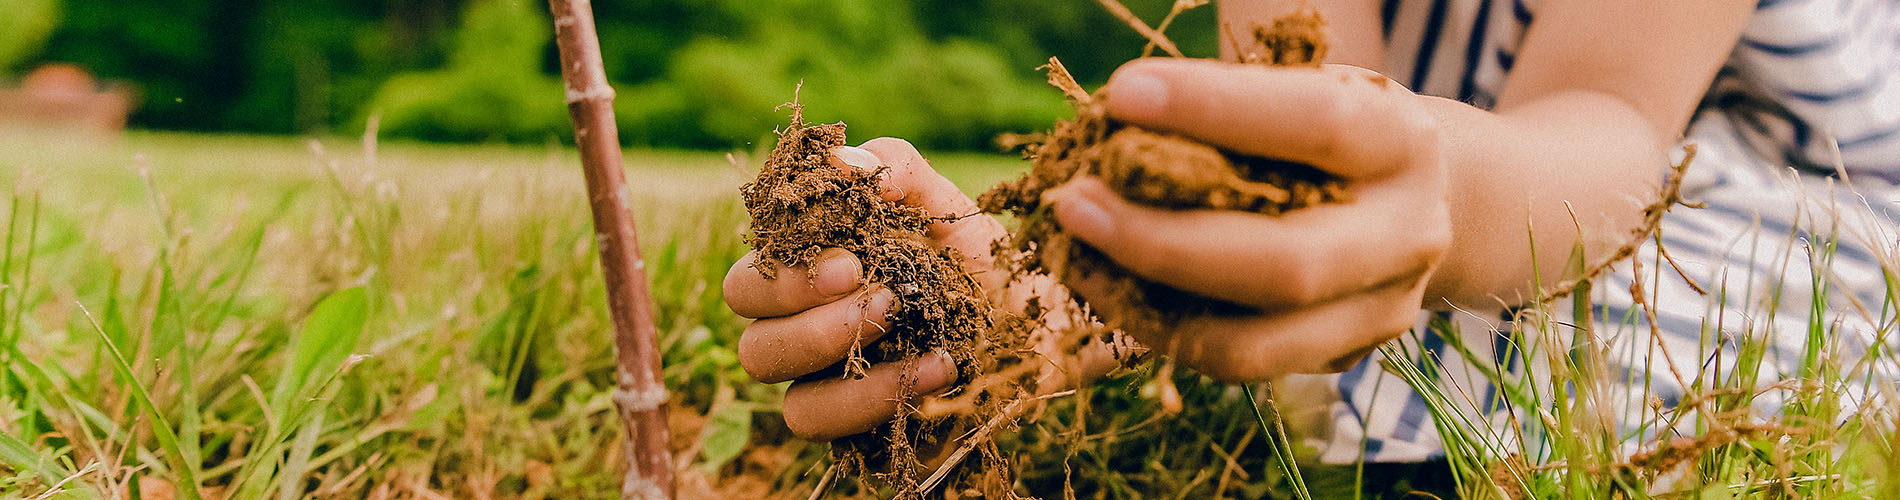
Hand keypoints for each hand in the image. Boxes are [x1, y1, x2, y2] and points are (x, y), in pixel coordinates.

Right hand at [724, 138, 1007, 441]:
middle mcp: (808, 339)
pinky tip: (940, 366)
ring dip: (841, 359)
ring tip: (905, 326)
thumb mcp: (946, 206)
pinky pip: (840, 432)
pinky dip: (883, 396)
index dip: (784, 276)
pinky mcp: (867, 436)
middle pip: (753, 344)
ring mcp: (834, 393)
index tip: (849, 263)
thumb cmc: (983, 264)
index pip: (748, 284)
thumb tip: (835, 161)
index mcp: (808, 283)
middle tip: (877, 298)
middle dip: (807, 321)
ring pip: (787, 400)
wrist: (1043, 325)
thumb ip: (894, 169)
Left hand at [1048, 59, 1451, 381]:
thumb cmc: (1332, 130)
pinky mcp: (1339, 356)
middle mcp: (1405, 235)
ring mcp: (1379, 310)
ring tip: (1076, 253)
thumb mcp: (1305, 89)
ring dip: (1144, 301)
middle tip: (1074, 202)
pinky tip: (1110, 284)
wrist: (1421, 198)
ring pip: (1251, 343)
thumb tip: (1116, 122)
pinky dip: (1158, 327)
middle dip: (1163, 240)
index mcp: (1401, 142)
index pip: (1315, 123)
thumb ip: (1232, 107)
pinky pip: (1233, 361)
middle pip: (1285, 264)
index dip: (1215, 108)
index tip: (1123, 94)